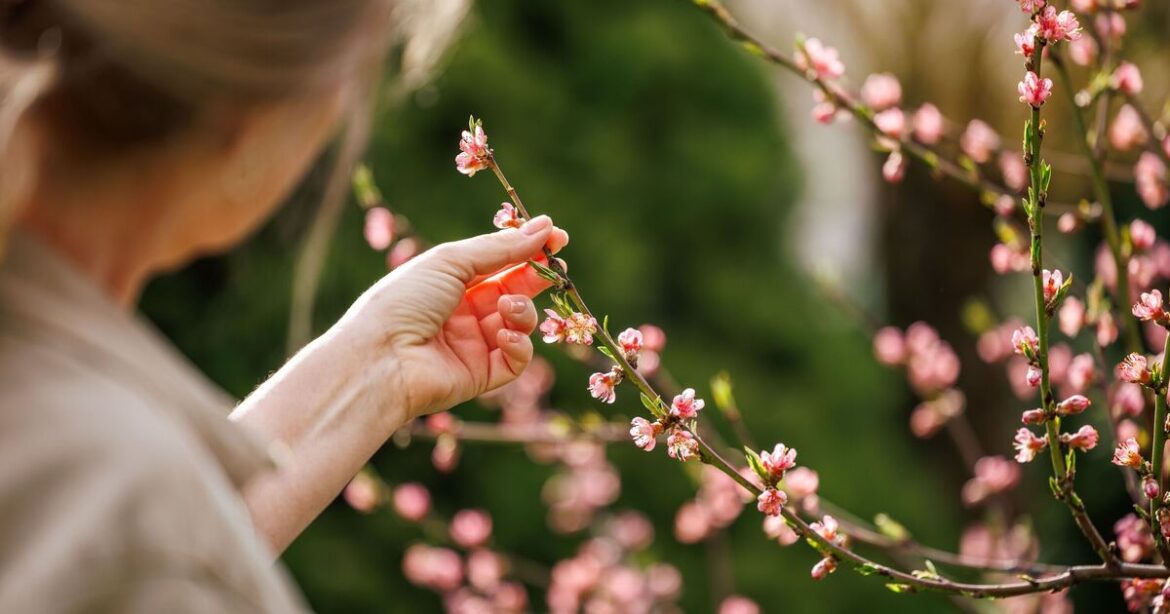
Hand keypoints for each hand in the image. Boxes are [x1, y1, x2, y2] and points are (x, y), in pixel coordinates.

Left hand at [339, 215, 567, 419]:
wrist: (379, 358)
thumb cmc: (404, 300)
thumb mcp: (451, 261)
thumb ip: (500, 248)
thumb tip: (544, 227)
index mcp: (450, 281)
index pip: (499, 262)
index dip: (528, 249)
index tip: (556, 238)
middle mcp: (462, 312)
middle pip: (514, 290)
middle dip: (535, 278)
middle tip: (556, 269)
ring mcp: (472, 345)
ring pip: (519, 324)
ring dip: (524, 310)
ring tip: (509, 306)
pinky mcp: (480, 376)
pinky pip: (515, 359)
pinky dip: (519, 345)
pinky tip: (504, 335)